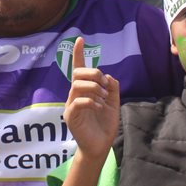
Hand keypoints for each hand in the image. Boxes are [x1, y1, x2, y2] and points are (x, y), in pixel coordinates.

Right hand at [63, 37, 119, 160]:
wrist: (100, 146)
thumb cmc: (104, 125)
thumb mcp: (114, 103)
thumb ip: (113, 89)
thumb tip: (108, 76)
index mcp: (85, 90)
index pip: (79, 68)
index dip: (78, 54)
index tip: (80, 39)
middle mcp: (75, 95)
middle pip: (78, 73)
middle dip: (94, 74)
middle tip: (105, 86)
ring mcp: (71, 105)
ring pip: (78, 85)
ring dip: (95, 89)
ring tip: (103, 99)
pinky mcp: (71, 116)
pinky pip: (78, 102)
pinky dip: (92, 102)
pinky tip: (100, 108)